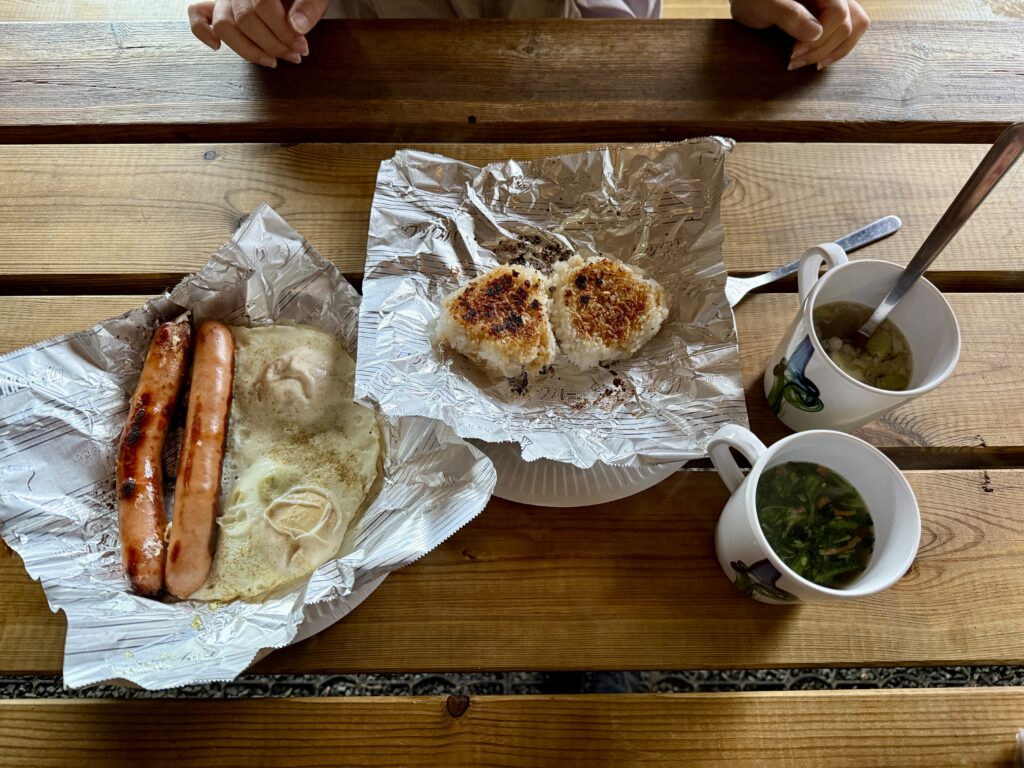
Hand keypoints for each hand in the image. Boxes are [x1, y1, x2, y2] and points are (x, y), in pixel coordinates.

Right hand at [188, 0, 330, 67]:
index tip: (302, 48)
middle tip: (295, 56)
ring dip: (249, 50)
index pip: (262, 6)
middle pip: (244, 21)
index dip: (283, 32)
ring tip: (273, 61)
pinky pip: (197, 14)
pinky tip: (217, 47)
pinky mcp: (216, 7)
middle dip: (273, 46)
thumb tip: (297, 27)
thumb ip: (308, 7)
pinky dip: (202, 31)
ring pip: (223, 25)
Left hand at [730, 0, 869, 70]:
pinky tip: (819, 58)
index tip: (793, 53)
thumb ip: (788, 15)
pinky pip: (849, 29)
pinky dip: (838, 46)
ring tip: (813, 64)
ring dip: (837, 50)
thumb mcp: (762, 6)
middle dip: (823, 49)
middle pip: (850, 23)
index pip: (838, 13)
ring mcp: (836, 2)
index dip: (819, 39)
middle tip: (794, 62)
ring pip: (857, 25)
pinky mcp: (831, 13)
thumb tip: (816, 33)